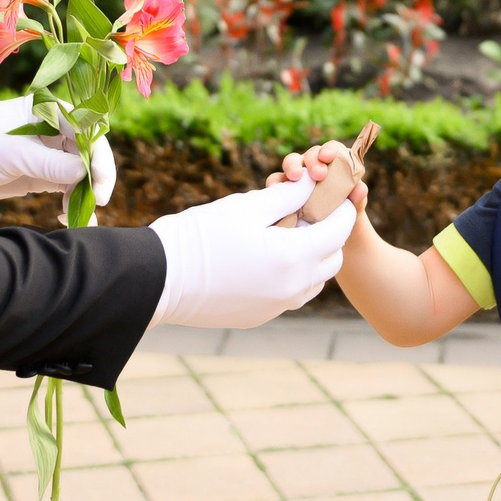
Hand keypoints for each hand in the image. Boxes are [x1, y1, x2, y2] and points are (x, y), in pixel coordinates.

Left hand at [0, 95, 116, 205]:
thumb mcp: (13, 154)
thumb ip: (49, 164)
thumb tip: (84, 173)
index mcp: (49, 110)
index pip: (86, 128)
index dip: (98, 153)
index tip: (100, 178)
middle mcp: (55, 129)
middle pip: (90, 152)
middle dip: (97, 177)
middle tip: (97, 201)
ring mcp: (51, 153)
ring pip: (82, 173)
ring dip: (86, 194)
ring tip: (82, 217)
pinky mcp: (43, 175)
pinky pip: (68, 188)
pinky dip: (73, 202)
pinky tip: (68, 216)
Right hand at [149, 176, 352, 328]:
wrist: (159, 280)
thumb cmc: (200, 236)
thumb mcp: (246, 206)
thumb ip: (287, 195)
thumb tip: (312, 183)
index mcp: (293, 257)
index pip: (338, 232)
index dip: (341, 209)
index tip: (337, 194)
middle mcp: (292, 288)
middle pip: (331, 261)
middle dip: (328, 235)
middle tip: (309, 212)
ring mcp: (276, 307)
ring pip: (312, 282)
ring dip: (310, 259)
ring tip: (286, 235)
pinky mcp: (258, 317)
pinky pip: (288, 296)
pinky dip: (289, 277)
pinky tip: (264, 259)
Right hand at [270, 145, 371, 210]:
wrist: (334, 225)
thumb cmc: (346, 206)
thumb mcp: (356, 201)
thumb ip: (358, 193)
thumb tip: (360, 189)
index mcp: (334, 161)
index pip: (331, 148)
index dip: (329, 150)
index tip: (329, 156)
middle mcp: (313, 164)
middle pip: (310, 154)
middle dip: (313, 161)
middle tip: (319, 174)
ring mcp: (297, 175)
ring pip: (290, 163)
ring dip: (292, 167)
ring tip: (295, 177)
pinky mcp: (283, 188)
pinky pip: (275, 181)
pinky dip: (274, 183)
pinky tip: (275, 189)